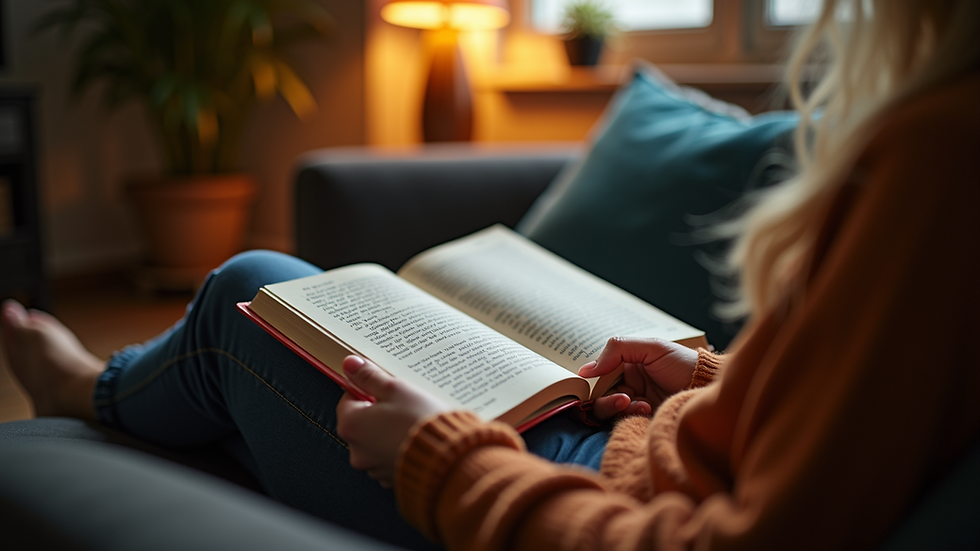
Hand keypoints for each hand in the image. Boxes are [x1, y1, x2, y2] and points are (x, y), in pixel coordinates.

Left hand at [336, 356, 450, 487]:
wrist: (447, 456)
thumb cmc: (419, 420)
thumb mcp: (395, 389)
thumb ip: (370, 377)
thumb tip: (350, 364)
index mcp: (351, 426)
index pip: (348, 399)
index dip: (367, 389)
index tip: (384, 387)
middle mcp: (356, 450)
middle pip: (361, 421)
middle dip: (378, 411)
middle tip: (401, 402)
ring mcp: (373, 467)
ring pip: (376, 440)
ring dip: (388, 430)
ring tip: (412, 420)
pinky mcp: (390, 477)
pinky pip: (389, 456)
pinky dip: (398, 447)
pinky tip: (415, 437)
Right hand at [578, 337, 697, 420]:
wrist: (708, 387)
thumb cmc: (683, 364)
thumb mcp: (652, 347)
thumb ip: (617, 350)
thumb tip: (586, 370)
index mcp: (627, 366)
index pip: (598, 375)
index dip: (593, 381)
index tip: (593, 383)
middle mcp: (628, 385)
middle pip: (599, 396)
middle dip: (607, 398)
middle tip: (623, 397)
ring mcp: (635, 404)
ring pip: (608, 411)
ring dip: (618, 407)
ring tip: (638, 403)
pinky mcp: (642, 420)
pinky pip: (623, 421)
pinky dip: (632, 415)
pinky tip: (648, 409)